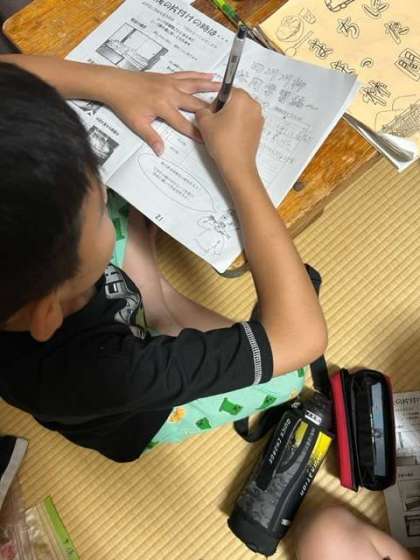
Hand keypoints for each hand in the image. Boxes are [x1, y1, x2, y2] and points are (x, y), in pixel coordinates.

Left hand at [101, 69, 219, 154]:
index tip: (208, 140)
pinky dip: (199, 75)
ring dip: (210, 88)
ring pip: (195, 85)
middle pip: (195, 104)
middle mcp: (170, 93)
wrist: (115, 83)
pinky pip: (187, 75)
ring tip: (225, 89)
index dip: (197, 133)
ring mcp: (170, 83)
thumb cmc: (125, 104)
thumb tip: (161, 151)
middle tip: (226, 114)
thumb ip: (151, 137)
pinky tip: (209, 75)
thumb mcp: (137, 124)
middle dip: (210, 111)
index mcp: (163, 107)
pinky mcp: (168, 77)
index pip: (184, 124)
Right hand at [195, 88, 263, 177]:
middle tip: (215, 123)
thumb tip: (204, 111)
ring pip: (240, 111)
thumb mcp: (204, 122)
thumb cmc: (223, 143)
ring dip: (230, 117)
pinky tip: (229, 136)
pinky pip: (245, 121)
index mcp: (241, 98)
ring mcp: (258, 117)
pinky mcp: (258, 129)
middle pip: (234, 100)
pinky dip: (237, 125)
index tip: (212, 112)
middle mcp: (253, 105)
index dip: (215, 101)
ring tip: (222, 131)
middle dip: (223, 109)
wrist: (236, 165)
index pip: (225, 90)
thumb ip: (201, 110)